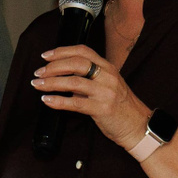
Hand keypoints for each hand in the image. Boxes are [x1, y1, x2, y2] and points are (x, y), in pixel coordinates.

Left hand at [31, 45, 151, 149]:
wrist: (138, 126)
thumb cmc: (121, 107)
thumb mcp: (107, 85)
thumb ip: (88, 78)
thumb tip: (62, 76)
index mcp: (108, 67)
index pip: (83, 51)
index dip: (61, 51)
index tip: (45, 56)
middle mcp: (108, 76)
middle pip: (76, 63)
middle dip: (53, 66)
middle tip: (38, 72)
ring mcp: (106, 92)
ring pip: (73, 82)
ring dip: (51, 82)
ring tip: (38, 85)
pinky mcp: (103, 109)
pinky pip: (75, 103)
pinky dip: (58, 101)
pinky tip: (47, 100)